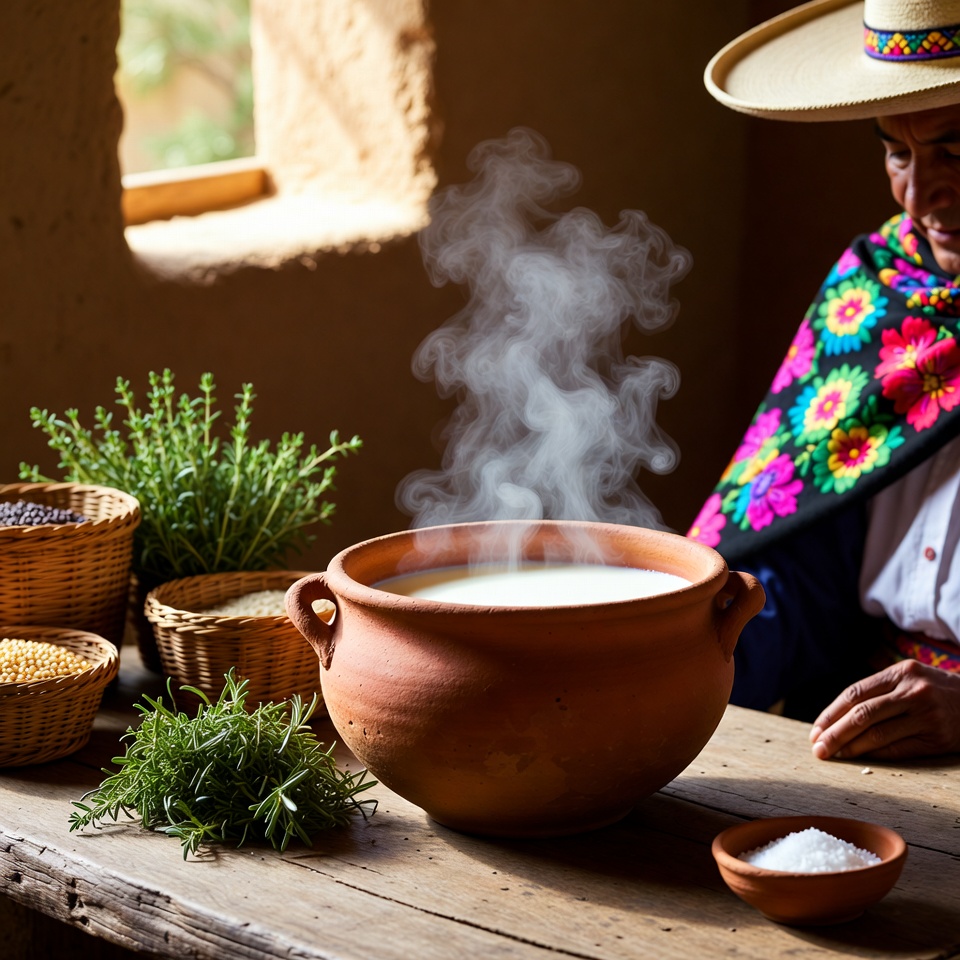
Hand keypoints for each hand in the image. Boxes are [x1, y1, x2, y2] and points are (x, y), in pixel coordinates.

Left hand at [809, 659, 959, 760]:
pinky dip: (875, 755)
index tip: (816, 729)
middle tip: (817, 748)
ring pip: (878, 733)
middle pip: (862, 714)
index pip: (855, 693)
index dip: (831, 713)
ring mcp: (927, 715)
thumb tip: (836, 717)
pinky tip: (860, 758)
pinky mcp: (938, 738)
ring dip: (850, 747)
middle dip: (834, 733)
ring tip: (833, 755)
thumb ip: (879, 692)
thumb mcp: (910, 679)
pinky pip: (898, 749)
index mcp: (900, 673)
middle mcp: (913, 691)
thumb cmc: (936, 691)